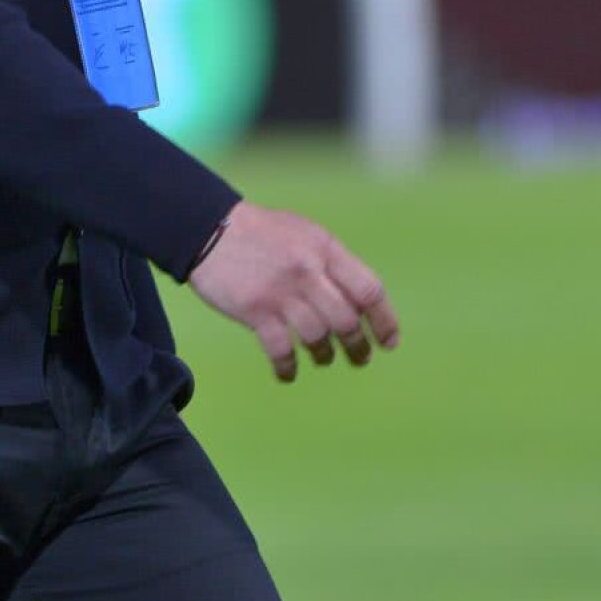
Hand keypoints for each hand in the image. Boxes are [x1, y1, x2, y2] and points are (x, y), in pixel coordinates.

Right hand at [188, 201, 399, 381]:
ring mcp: (281, 291)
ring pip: (317, 337)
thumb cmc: (262, 233)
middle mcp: (308, 270)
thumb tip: (358, 301)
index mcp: (324, 248)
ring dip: (324, 354)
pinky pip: (280, 350)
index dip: (385, 320)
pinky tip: (288, 372)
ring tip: (322, 357)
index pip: (369, 289)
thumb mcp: (304, 234)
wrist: (211, 227)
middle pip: (346, 320)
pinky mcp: (255, 309)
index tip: (389, 341)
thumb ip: (330, 262)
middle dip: (357, 346)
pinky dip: (287, 367)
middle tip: (359, 358)